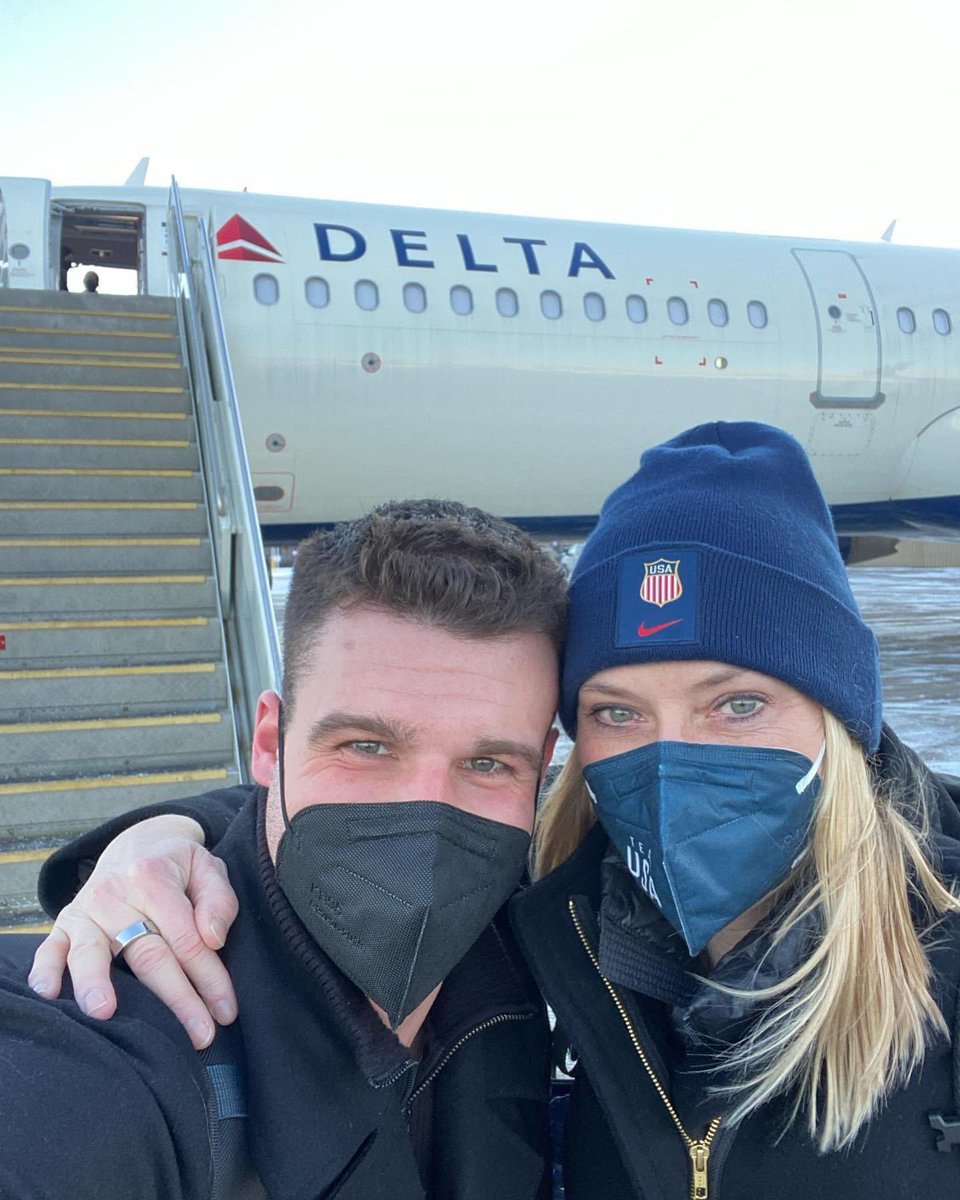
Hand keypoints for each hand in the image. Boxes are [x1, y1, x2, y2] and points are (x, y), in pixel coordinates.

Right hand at [28, 815, 239, 1048]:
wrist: (135, 845)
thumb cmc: (178, 866)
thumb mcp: (208, 867)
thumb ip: (218, 900)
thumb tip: (213, 939)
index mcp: (154, 878)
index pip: (186, 938)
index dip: (209, 978)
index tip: (226, 1010)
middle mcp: (116, 893)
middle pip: (148, 954)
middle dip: (177, 999)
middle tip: (201, 1035)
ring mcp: (87, 909)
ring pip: (93, 952)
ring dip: (96, 983)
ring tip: (105, 1013)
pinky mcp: (66, 923)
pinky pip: (51, 948)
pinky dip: (47, 971)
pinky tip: (49, 995)